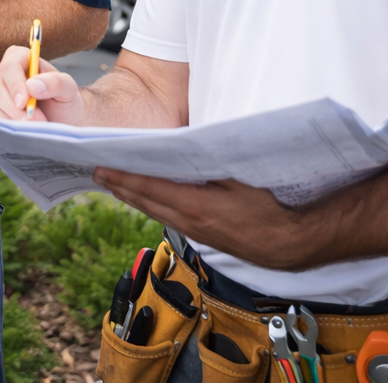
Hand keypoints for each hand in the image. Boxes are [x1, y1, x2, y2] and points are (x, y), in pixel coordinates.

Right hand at [0, 44, 85, 123]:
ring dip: (12, 119)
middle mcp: (2, 71)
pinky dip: (6, 126)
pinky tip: (22, 129)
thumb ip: (55, 82)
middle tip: (36, 120)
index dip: (15, 85)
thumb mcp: (68, 88)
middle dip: (14, 108)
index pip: (10, 66)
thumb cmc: (63, 99)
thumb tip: (32, 85)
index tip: (24, 103)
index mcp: (21, 57)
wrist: (60, 118)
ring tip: (32, 125)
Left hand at [92, 168, 316, 270]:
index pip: (147, 188)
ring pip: (154, 212)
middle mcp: (188, 222)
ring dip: (133, 197)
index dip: (121, 177)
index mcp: (195, 205)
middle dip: (119, 186)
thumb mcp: (239, 178)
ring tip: (114, 182)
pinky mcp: (202, 238)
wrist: (291, 244)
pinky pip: (168, 218)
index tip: (99, 166)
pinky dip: (152, 205)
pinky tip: (148, 197)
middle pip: (144, 202)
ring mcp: (195, 232)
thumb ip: (210, 162)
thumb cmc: (270, 208)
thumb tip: (183, 144)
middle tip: (96, 171)